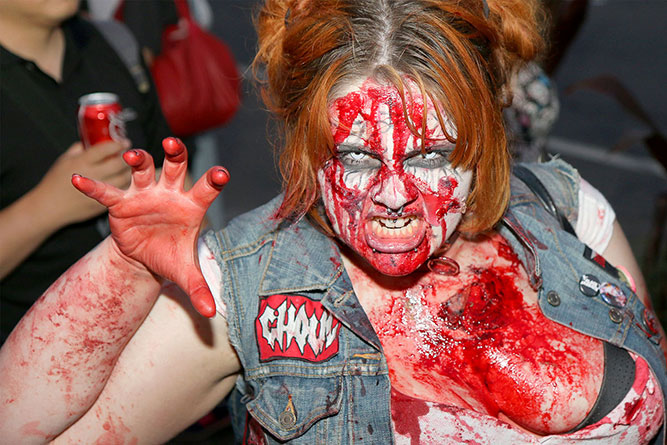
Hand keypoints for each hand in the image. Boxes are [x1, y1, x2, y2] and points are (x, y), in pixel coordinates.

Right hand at [35, 140, 130, 227]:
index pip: (106, 149)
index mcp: (82, 162)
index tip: (124, 142)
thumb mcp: (64, 159)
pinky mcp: (103, 203)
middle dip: (127, 157)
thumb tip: (94, 139)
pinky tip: (122, 179)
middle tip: (128, 154)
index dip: (118, 144)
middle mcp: (92, 175)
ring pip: (124, 177)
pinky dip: (125, 183)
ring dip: (128, 170)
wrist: (49, 207)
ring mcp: (99, 190)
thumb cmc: (55, 182)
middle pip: (119, 163)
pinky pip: (121, 191)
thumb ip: (80, 148)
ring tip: (127, 166)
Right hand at [72, 137, 228, 316]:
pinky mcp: (121, 204)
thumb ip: (199, 289)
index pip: (207, 188)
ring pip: (143, 170)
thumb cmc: (170, 255)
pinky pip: (106, 192)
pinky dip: (92, 186)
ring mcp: (144, 195)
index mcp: (192, 205)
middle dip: (175, 152)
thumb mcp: (184, 272)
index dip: (214, 179)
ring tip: (132, 155)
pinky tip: (77, 179)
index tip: (222, 173)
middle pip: (175, 165)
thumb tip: (211, 313)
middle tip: (172, 143)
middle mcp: (170, 193)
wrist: (145, 257)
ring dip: (138, 160)